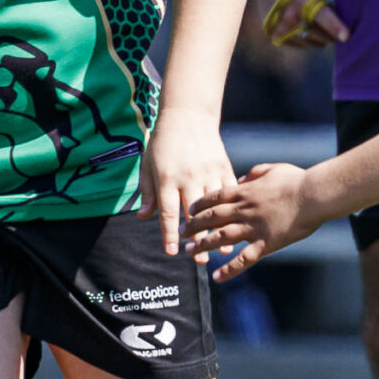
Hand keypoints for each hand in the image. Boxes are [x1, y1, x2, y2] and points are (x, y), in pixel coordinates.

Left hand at [139, 106, 236, 256]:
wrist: (188, 116)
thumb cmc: (162, 144)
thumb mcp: (148, 166)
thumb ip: (147, 193)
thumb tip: (142, 218)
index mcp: (167, 178)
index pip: (167, 212)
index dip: (169, 234)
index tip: (172, 253)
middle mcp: (188, 177)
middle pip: (193, 214)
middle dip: (197, 239)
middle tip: (200, 261)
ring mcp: (208, 172)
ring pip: (214, 207)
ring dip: (218, 229)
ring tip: (222, 250)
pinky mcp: (223, 167)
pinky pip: (229, 192)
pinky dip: (232, 210)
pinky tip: (236, 225)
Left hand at [183, 164, 316, 279]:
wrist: (313, 195)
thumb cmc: (297, 180)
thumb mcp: (271, 169)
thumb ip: (253, 175)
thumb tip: (240, 181)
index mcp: (245, 191)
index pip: (215, 197)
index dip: (199, 204)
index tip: (189, 210)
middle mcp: (244, 210)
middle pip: (212, 218)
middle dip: (194, 225)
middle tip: (181, 232)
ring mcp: (253, 228)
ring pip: (221, 238)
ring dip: (203, 245)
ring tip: (190, 252)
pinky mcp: (265, 244)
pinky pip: (243, 259)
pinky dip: (229, 269)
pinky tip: (216, 277)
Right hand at [253, 0, 348, 48]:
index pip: (323, 16)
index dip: (336, 27)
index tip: (347, 36)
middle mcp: (290, 15)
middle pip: (323, 36)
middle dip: (333, 30)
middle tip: (330, 11)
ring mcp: (280, 27)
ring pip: (313, 42)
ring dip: (321, 34)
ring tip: (316, 15)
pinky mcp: (274, 34)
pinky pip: (301, 45)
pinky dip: (308, 38)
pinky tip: (306, 22)